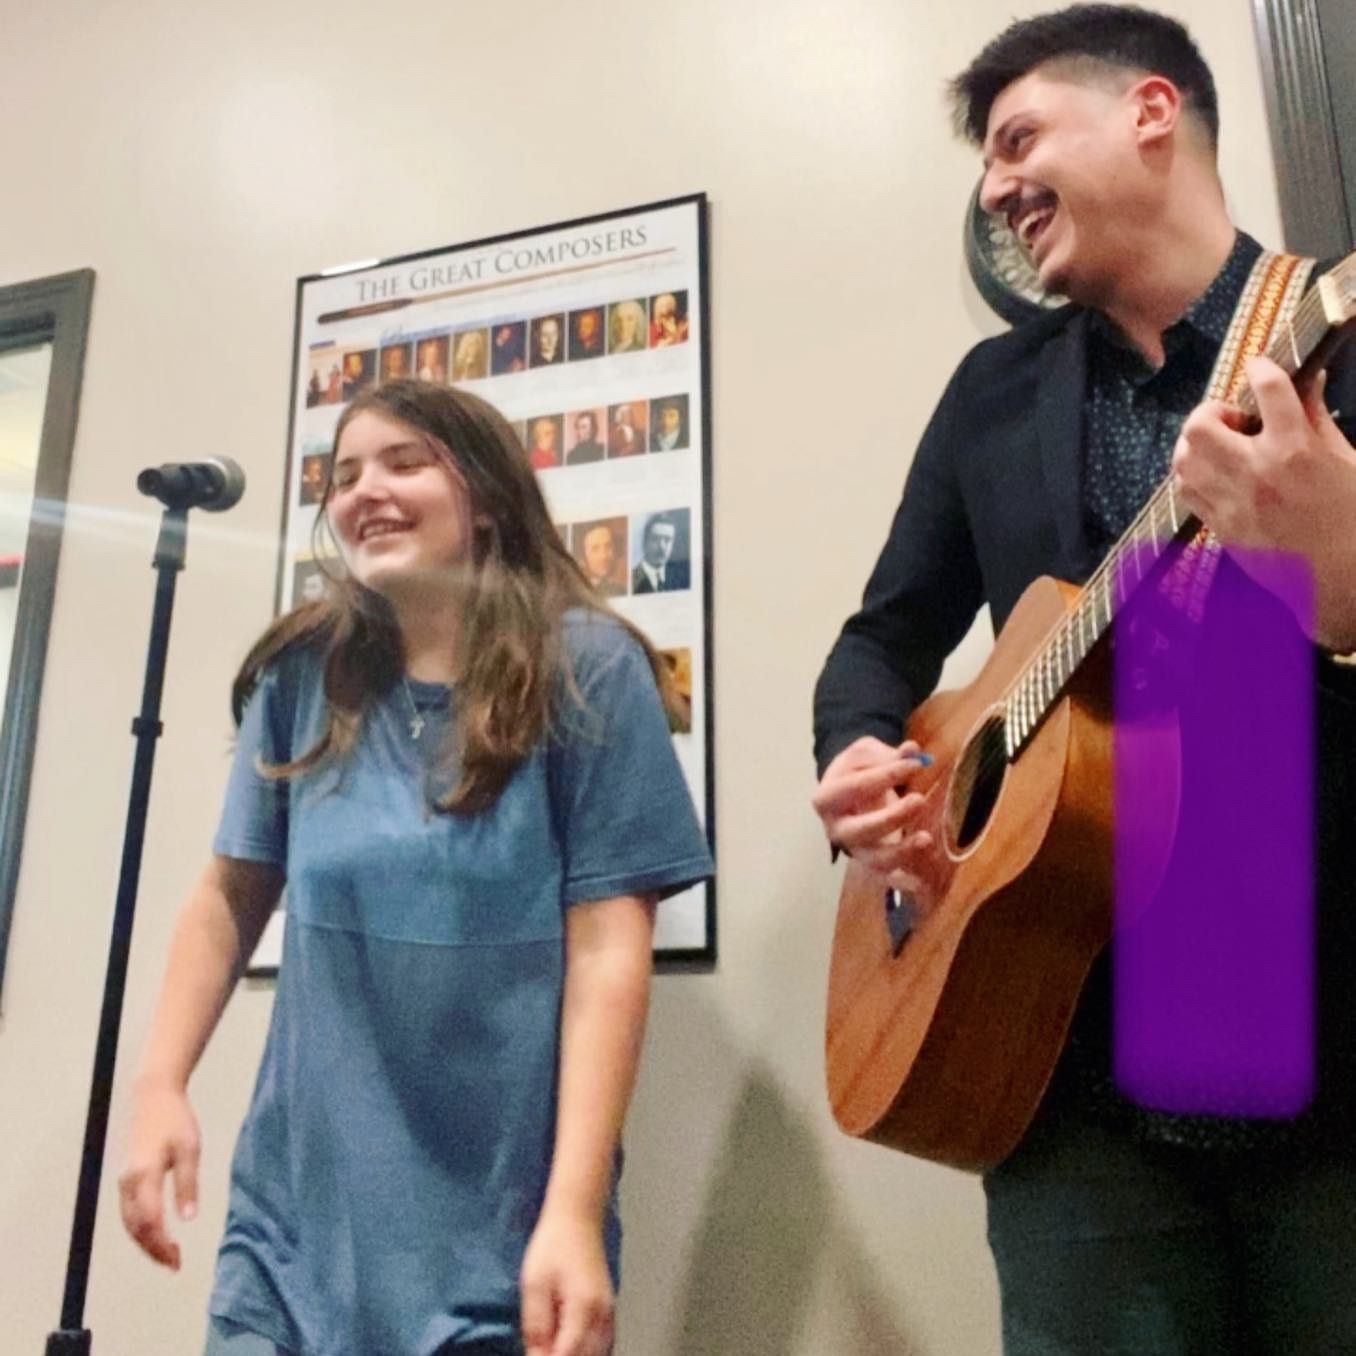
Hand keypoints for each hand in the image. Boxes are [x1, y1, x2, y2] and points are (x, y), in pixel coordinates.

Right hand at [119, 1078, 199, 1269]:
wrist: (153, 1096)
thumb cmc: (175, 1119)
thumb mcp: (189, 1149)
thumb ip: (187, 1184)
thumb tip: (188, 1219)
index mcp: (144, 1175)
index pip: (149, 1222)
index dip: (161, 1245)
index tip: (178, 1260)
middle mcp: (128, 1183)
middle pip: (136, 1228)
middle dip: (153, 1250)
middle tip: (175, 1265)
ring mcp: (124, 1181)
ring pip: (130, 1223)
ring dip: (146, 1243)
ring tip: (168, 1256)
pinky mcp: (126, 1178)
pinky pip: (130, 1213)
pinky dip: (141, 1229)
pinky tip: (158, 1235)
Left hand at [520, 1209, 613, 1355]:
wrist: (578, 1218)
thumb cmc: (554, 1245)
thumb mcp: (534, 1285)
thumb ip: (536, 1326)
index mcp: (584, 1308)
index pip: (567, 1355)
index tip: (534, 1353)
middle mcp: (603, 1316)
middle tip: (540, 1347)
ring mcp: (609, 1314)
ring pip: (596, 1353)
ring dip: (575, 1354)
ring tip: (551, 1342)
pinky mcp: (609, 1311)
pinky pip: (602, 1344)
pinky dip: (586, 1350)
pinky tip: (569, 1343)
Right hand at [812, 736, 934, 900]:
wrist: (847, 791)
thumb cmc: (856, 770)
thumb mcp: (864, 753)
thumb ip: (886, 753)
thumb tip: (912, 750)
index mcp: (827, 798)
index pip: (855, 787)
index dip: (886, 775)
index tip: (915, 764)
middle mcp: (836, 829)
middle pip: (860, 830)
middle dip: (891, 817)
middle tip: (918, 800)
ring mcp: (854, 850)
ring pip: (874, 859)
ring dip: (900, 852)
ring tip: (925, 838)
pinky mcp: (872, 864)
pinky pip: (887, 879)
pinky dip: (903, 884)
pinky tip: (921, 884)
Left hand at [1172, 356, 1355, 648]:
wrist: (1344, 579)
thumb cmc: (1352, 515)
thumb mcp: (1345, 458)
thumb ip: (1315, 418)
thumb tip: (1308, 378)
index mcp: (1295, 451)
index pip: (1267, 390)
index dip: (1261, 368)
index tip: (1258, 365)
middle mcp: (1256, 474)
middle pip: (1201, 427)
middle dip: (1210, 412)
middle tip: (1232, 420)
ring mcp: (1233, 504)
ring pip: (1183, 460)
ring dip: (1195, 444)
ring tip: (1220, 446)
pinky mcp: (1222, 528)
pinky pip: (1187, 491)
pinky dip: (1193, 474)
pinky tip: (1214, 473)